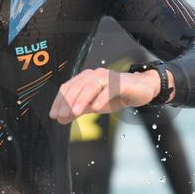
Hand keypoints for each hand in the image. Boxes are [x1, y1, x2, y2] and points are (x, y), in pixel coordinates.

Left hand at [49, 67, 168, 124]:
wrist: (140, 90)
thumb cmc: (116, 96)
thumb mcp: (94, 105)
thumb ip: (78, 110)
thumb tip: (61, 118)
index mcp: (85, 79)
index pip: (68, 88)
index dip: (59, 101)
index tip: (53, 115)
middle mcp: (94, 75)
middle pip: (77, 86)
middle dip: (67, 102)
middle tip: (61, 116)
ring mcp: (108, 77)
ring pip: (91, 86)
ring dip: (81, 100)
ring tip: (74, 112)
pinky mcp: (121, 82)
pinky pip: (109, 89)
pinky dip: (101, 98)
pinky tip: (95, 108)